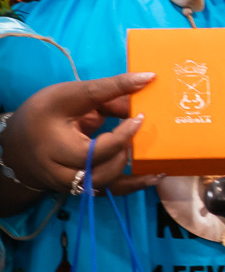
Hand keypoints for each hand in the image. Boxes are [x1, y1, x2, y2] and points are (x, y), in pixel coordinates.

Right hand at [0, 72, 163, 198]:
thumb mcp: (70, 96)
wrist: (19, 143)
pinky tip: (155, 176)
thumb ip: (107, 90)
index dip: (122, 135)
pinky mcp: (81, 186)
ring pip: (106, 185)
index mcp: (56, 147)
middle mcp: (61, 172)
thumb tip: (146, 80)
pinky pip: (109, 191)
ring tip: (157, 162)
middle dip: (124, 153)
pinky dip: (132, 185)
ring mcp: (71, 183)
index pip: (95, 150)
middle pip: (100, 171)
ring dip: (133, 174)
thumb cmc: (44, 114)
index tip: (140, 117)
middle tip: (139, 134)